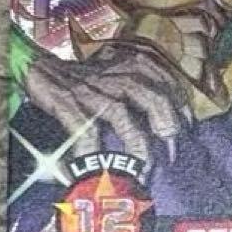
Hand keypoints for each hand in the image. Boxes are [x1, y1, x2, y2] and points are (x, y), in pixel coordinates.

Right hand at [23, 44, 189, 165]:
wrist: (42, 68)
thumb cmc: (89, 76)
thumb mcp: (122, 71)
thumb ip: (146, 85)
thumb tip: (174, 118)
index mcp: (134, 64)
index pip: (170, 85)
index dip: (183, 110)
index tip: (189, 130)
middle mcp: (116, 74)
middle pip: (153, 98)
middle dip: (168, 127)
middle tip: (173, 152)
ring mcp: (92, 89)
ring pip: (122, 115)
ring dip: (136, 144)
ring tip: (144, 167)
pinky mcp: (68, 103)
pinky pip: (85, 130)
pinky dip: (93, 151)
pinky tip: (100, 167)